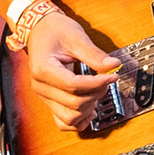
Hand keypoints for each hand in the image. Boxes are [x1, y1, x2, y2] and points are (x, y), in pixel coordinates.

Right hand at [23, 7, 117, 132]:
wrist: (40, 30)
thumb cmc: (54, 31)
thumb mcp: (76, 38)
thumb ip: (95, 55)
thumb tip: (113, 66)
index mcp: (43, 69)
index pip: (73, 85)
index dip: (97, 83)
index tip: (112, 75)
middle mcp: (40, 87)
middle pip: (74, 103)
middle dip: (96, 93)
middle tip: (106, 79)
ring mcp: (44, 97)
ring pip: (69, 118)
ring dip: (88, 108)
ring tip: (97, 92)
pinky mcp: (49, 102)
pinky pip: (63, 123)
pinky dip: (78, 121)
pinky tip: (90, 109)